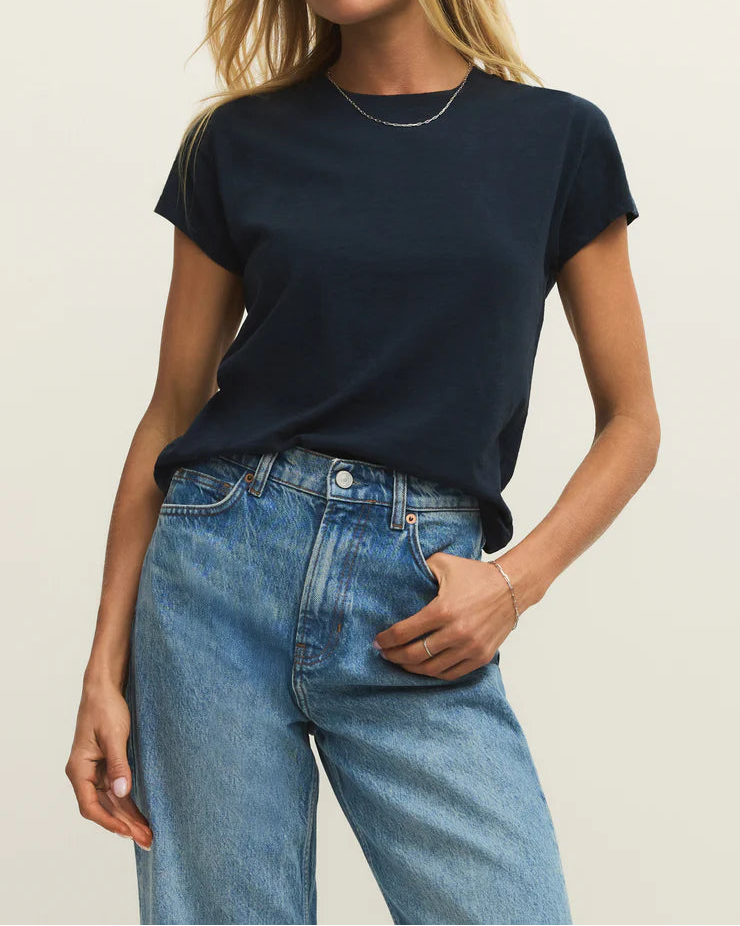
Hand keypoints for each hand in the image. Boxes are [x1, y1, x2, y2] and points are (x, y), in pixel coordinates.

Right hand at [65, 679, 152, 849]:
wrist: (104, 688)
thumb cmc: (105, 708)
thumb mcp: (113, 736)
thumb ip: (118, 764)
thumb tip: (122, 792)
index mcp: (79, 769)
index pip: (91, 805)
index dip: (109, 821)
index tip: (127, 832)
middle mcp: (85, 774)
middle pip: (104, 807)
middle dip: (124, 825)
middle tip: (147, 840)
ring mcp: (96, 771)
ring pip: (112, 801)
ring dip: (128, 818)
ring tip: (147, 834)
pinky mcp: (107, 765)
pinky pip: (117, 790)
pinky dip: (129, 803)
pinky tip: (140, 815)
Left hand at [373, 552, 518, 679]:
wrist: (512, 587)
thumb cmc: (475, 575)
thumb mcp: (443, 564)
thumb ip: (419, 569)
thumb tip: (397, 577)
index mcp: (443, 610)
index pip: (405, 632)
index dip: (386, 640)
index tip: (377, 641)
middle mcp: (456, 632)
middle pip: (414, 655)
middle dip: (394, 656)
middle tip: (384, 654)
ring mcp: (470, 647)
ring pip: (431, 669)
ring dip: (411, 668)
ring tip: (400, 662)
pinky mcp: (481, 657)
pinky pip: (451, 674)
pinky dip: (434, 673)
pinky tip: (423, 667)